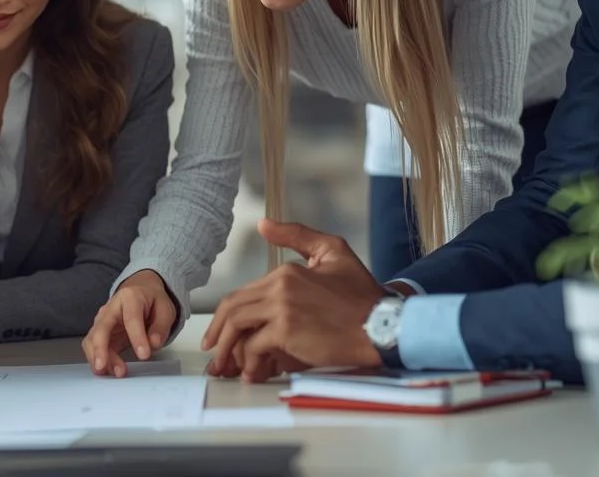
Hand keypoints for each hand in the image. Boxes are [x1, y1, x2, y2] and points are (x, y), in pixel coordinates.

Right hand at [81, 270, 177, 377]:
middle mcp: (110, 308)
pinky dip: (98, 360)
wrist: (141, 292)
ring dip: (99, 357)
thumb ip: (161, 326)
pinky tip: (107, 371)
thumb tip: (153, 343)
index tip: (144, 355)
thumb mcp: (165, 309)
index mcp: (130, 297)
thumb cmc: (152, 301)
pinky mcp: (101, 334)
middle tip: (107, 367)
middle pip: (101, 328)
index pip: (131, 318)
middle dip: (101, 348)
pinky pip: (93, 347)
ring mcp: (102, 321)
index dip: (136, 337)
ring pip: (92, 339)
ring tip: (113, 373)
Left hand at [201, 219, 384, 381]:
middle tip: (213, 350)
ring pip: (238, 326)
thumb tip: (262, 224)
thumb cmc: (363, 295)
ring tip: (226, 365)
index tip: (224, 330)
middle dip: (218, 331)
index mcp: (286, 272)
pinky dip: (249, 361)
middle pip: (234, 309)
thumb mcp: (334, 252)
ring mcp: (282, 308)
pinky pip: (255, 346)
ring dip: (228, 348)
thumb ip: (297, 236)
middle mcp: (279, 286)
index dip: (230, 314)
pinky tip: (252, 373)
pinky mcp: (287, 331)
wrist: (385, 324)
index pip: (245, 293)